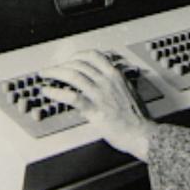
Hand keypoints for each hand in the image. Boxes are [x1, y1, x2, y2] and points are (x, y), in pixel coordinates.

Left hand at [40, 50, 155, 161]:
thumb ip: (117, 83)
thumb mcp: (130, 91)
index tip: (69, 59)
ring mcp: (100, 94)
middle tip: (52, 69)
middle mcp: (107, 81)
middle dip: (62, 64)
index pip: (93, 56)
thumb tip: (106, 80)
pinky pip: (72, 97)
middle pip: (79, 64)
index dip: (77, 55)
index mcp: (116, 75)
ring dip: (56, 73)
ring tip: (45, 75)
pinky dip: (57, 92)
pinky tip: (48, 92)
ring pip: (73, 76)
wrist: (143, 133)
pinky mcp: (95, 110)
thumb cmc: (137, 117)